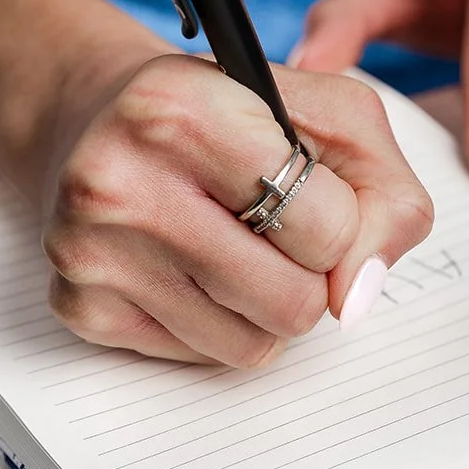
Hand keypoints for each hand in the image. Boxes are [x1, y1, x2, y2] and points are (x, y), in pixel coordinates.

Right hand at [40, 51, 432, 366]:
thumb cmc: (232, 114)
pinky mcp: (81, 307)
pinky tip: (194, 263)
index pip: (328, 229)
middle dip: (308, 273)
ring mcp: (91, 251)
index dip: (343, 219)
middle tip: (276, 225)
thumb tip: (357, 296)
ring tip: (237, 241)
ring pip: (254, 345)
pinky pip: (204, 358)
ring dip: (269, 304)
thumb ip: (386, 196)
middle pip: (294, 302)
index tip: (310, 190)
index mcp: (183, 109)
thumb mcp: (332, 116)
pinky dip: (221, 321)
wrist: (102, 118)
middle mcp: (120, 180)